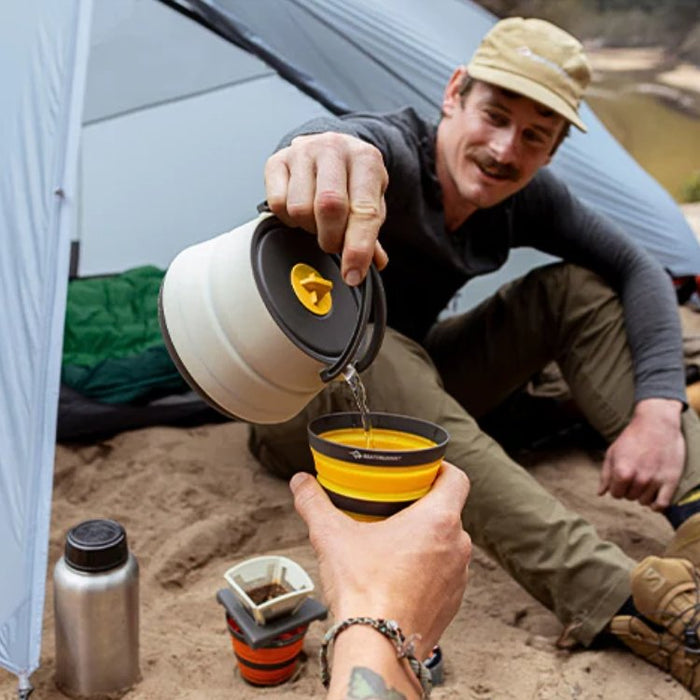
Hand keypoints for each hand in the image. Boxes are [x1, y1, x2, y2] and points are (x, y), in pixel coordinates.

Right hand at [265, 132, 388, 285]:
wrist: (330, 148)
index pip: (364, 210)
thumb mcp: (371, 200)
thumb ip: (371, 233)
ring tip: (318, 221)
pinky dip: (289, 219)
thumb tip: (375, 262)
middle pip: (329, 207)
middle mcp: (334, 149)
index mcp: (366, 159)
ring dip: (310, 227)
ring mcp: (303, 152)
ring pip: (300, 208)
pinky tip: (300, 212)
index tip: (352, 274)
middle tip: (334, 243)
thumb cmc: (352, 179)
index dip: (358, 248)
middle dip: (331, 238)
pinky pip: (278, 204)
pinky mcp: (277, 160)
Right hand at [289, 462, 471, 659]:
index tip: (422, 469)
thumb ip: (315, 503)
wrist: (378, 647)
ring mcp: (458, 577)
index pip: (456, 478)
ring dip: (427, 538)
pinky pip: (445, 573)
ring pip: (448, 543)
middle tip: (397, 504)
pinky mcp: (452, 602)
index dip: (441, 468)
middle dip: (425, 505)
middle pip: (449, 510)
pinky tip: (400, 574)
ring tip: (395, 541)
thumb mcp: (332, 536)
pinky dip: (428, 568)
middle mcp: (457, 546)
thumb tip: (301, 482)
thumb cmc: (364, 590)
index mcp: (438, 520)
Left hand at [599, 398, 684, 509]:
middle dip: (629, 488)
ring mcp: (656, 481)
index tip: (621, 478)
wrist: (657, 424)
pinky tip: (654, 498)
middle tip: (635, 474)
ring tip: (645, 479)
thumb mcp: (613, 452)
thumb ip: (606, 474)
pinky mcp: (671, 481)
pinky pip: (662, 504)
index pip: (616, 494)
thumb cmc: (632, 437)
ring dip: (643, 494)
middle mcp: (639, 479)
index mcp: (622, 472)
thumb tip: (600, 493)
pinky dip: (657, 505)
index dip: (617, 487)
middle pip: (630, 497)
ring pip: (644, 502)